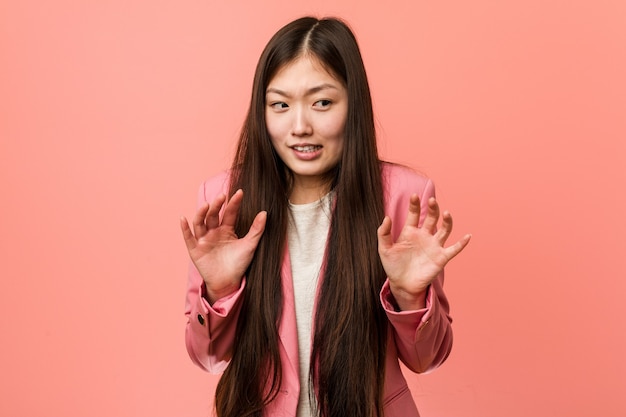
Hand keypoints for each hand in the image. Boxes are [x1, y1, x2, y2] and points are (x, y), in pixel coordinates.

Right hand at [180, 189, 266, 302]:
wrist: (229, 283)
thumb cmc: (239, 264)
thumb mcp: (250, 245)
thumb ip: (257, 230)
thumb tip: (264, 213)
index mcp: (226, 229)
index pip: (229, 213)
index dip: (234, 203)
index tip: (240, 193)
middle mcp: (214, 232)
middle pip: (213, 215)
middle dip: (216, 205)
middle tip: (222, 196)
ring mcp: (204, 240)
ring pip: (200, 223)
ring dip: (201, 213)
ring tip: (205, 205)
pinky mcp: (195, 250)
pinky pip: (188, 238)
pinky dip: (185, 229)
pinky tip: (183, 219)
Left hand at [377, 194, 470, 310]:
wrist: (402, 285)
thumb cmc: (393, 266)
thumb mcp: (384, 249)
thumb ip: (384, 233)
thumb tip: (387, 217)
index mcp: (410, 232)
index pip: (414, 214)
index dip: (415, 204)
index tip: (414, 195)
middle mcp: (424, 236)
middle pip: (431, 218)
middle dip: (433, 209)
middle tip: (432, 200)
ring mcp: (434, 246)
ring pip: (444, 230)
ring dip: (447, 221)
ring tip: (446, 213)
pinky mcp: (441, 257)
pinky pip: (454, 249)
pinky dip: (461, 243)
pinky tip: (467, 236)